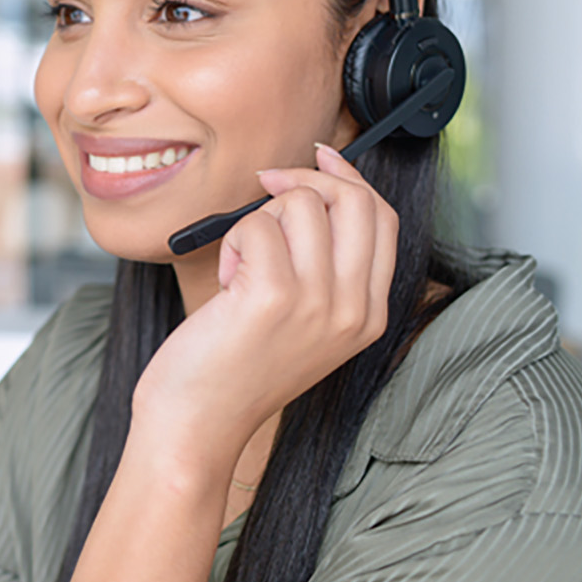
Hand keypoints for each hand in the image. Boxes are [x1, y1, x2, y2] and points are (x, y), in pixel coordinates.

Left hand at [133, 143, 397, 471]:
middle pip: (354, 201)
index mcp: (368, 315)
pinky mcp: (272, 296)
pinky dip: (232, 242)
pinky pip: (255, 225)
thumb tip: (314, 185)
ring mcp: (318, 303)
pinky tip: (227, 280)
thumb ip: (322, 265)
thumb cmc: (234, 366)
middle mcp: (353, 309)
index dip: (350, 178)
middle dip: (306, 180)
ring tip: (242, 265)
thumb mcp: (301, 319)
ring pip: (300, 205)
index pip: (383, 219)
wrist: (198, 423)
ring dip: (259, 220)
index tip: (318, 158)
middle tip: (267, 188)